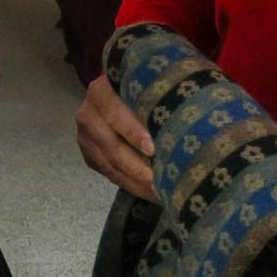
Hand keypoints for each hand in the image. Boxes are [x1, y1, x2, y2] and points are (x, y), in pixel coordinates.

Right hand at [75, 74, 155, 200]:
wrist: (123, 95)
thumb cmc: (147, 87)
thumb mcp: (152, 84)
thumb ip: (162, 94)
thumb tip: (191, 108)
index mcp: (101, 91)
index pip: (115, 113)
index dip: (133, 132)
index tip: (153, 149)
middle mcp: (88, 113)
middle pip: (110, 145)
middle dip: (135, 166)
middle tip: (159, 180)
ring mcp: (86, 137)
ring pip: (109, 164)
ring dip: (135, 181)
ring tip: (159, 192)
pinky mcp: (90, 155)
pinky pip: (109, 175)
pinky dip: (131, 185)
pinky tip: (150, 192)